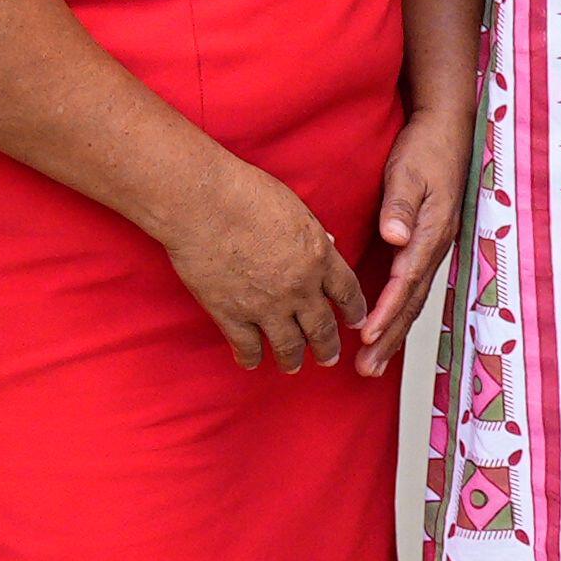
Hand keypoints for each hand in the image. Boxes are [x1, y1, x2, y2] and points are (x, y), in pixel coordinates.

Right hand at [163, 159, 368, 371]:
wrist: (204, 203)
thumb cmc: (247, 194)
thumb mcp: (296, 209)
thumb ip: (314, 234)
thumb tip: (328, 244)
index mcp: (320, 256)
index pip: (348, 292)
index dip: (355, 311)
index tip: (357, 322)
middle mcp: (299, 287)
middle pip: (322, 328)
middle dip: (328, 347)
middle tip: (330, 358)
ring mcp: (266, 305)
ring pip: (289, 345)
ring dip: (293, 359)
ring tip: (294, 366)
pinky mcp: (231, 314)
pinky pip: (247, 346)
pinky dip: (251, 357)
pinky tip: (252, 361)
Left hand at [352, 105, 470, 376]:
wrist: (448, 130)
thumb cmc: (426, 148)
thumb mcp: (409, 170)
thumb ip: (400, 204)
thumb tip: (394, 237)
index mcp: (431, 231)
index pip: (406, 281)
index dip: (386, 311)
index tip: (365, 336)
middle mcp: (436, 246)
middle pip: (413, 303)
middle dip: (389, 338)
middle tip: (366, 370)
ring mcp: (434, 248)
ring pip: (414, 300)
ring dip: (393, 333)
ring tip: (372, 364)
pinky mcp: (426, 244)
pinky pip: (413, 288)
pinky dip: (399, 313)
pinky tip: (385, 328)